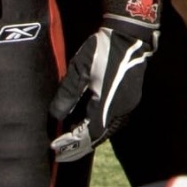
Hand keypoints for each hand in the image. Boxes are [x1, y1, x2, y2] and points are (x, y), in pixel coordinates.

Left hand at [49, 0, 161, 161]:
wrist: (130, 33)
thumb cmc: (102, 49)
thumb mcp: (80, 70)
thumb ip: (67, 95)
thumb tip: (56, 116)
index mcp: (108, 105)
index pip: (88, 134)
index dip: (71, 144)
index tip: (55, 148)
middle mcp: (122, 109)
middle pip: (100, 137)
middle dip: (80, 146)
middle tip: (61, 152)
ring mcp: (129, 104)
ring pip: (108, 130)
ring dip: (90, 137)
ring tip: (72, 141)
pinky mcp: (130, 98)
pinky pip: (113, 120)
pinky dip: (99, 127)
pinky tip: (88, 123)